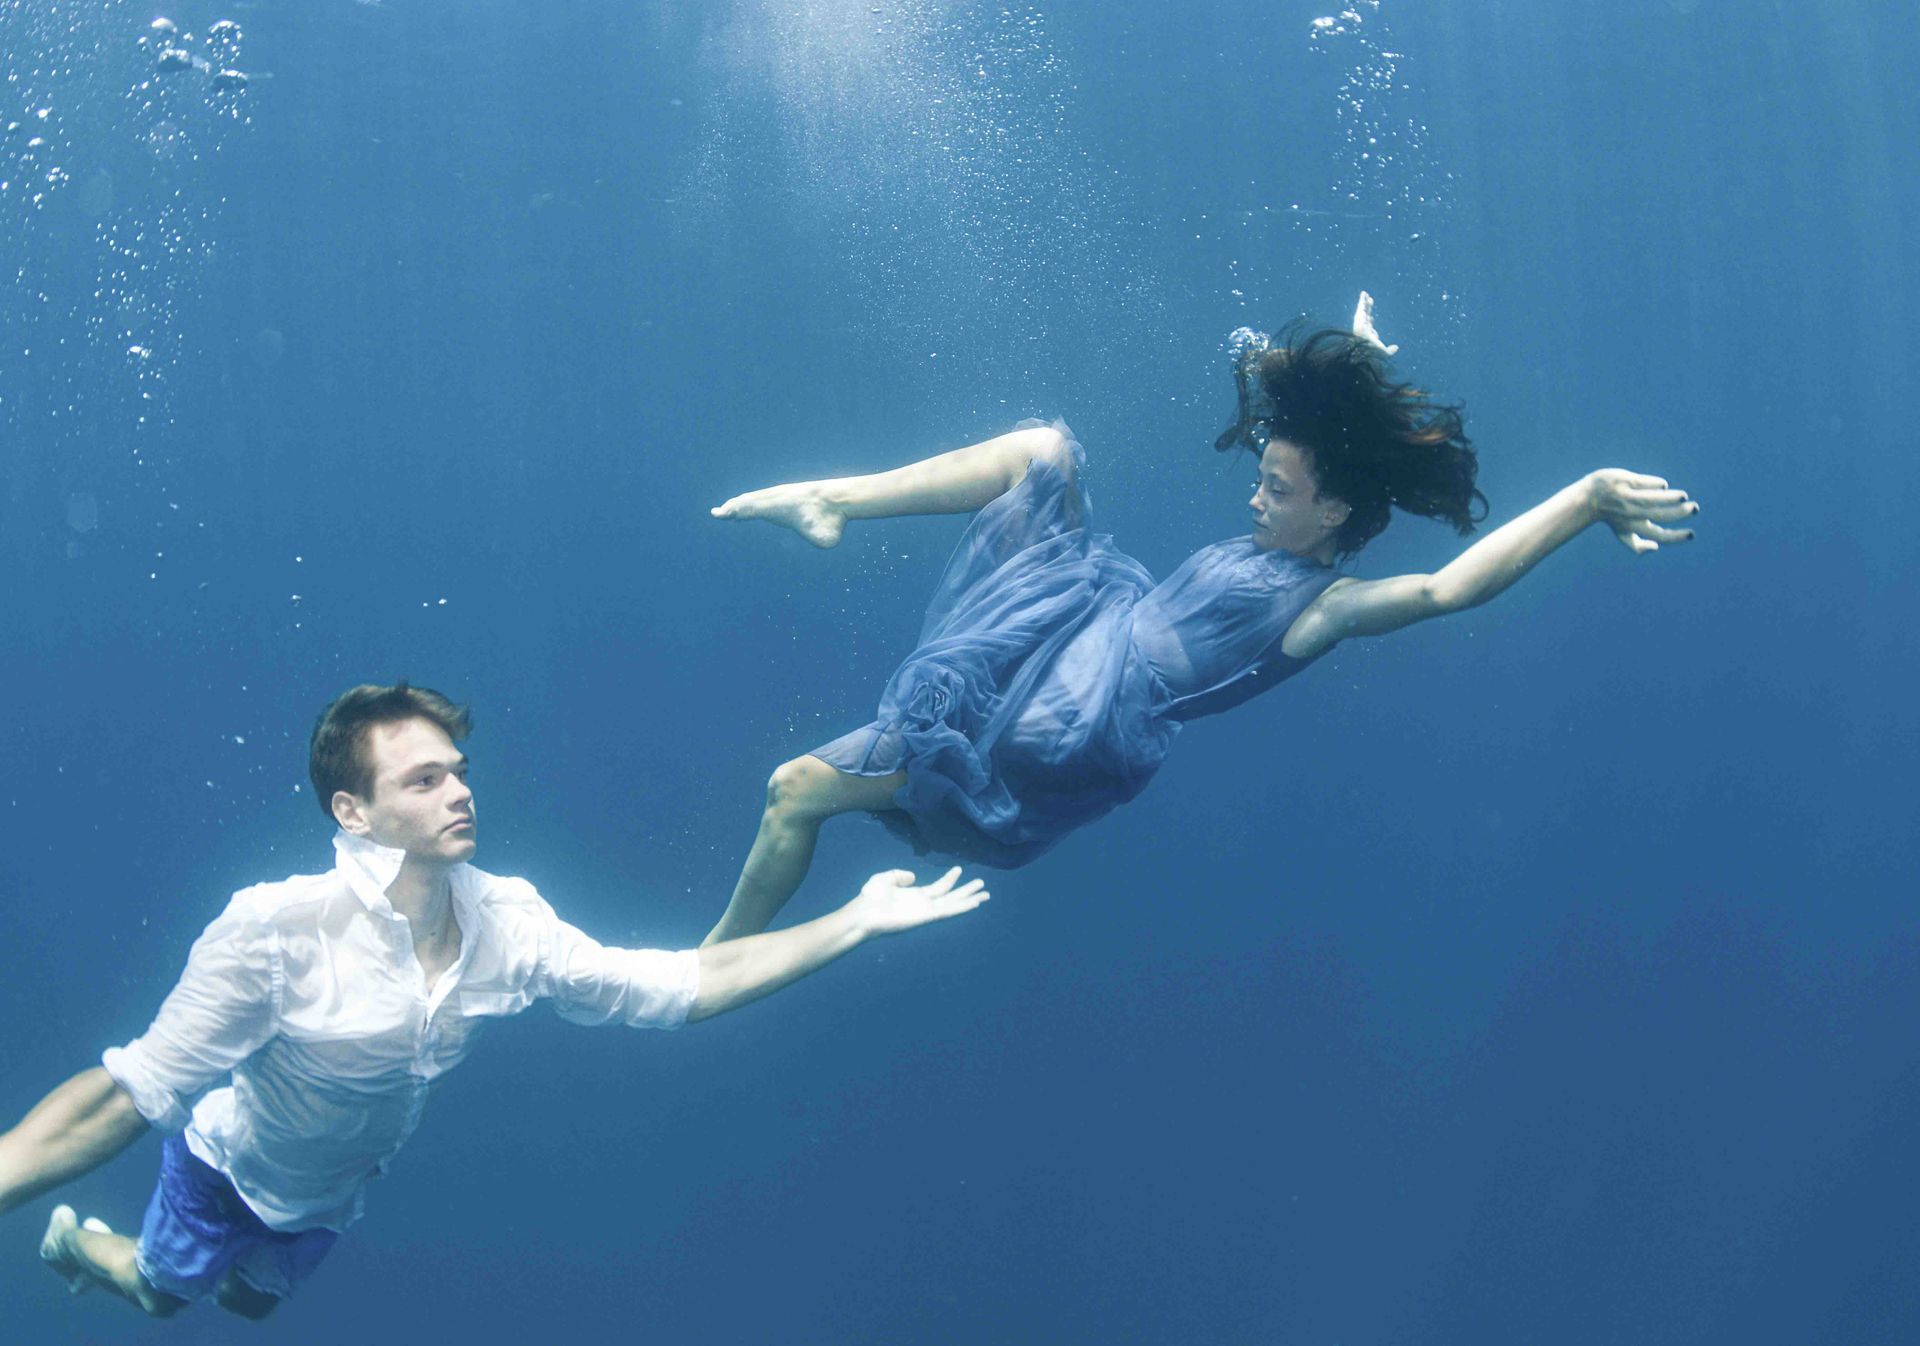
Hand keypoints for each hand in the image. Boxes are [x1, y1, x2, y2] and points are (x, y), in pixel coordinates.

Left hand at [847, 866, 988, 937]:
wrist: (864, 914)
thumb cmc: (870, 898)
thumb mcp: (885, 879)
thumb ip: (899, 876)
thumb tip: (913, 877)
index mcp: (915, 896)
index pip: (938, 888)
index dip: (949, 879)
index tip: (959, 869)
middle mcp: (924, 905)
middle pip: (951, 897)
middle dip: (966, 891)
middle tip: (982, 885)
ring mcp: (926, 911)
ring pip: (954, 905)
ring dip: (969, 900)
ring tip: (986, 895)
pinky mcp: (926, 917)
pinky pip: (948, 911)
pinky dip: (962, 907)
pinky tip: (974, 903)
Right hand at [1351, 290, 1399, 355]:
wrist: (1364, 346)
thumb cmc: (1372, 351)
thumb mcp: (1383, 353)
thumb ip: (1389, 351)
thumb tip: (1396, 347)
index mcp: (1367, 333)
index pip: (1369, 326)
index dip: (1370, 321)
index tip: (1371, 318)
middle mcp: (1363, 326)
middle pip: (1366, 314)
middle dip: (1368, 308)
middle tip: (1370, 302)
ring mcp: (1361, 320)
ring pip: (1363, 308)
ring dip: (1364, 301)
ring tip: (1365, 294)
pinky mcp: (1359, 315)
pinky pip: (1361, 305)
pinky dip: (1362, 299)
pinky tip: (1364, 293)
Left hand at [1586, 469, 1699, 553]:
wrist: (1589, 498)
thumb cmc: (1612, 517)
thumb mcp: (1622, 533)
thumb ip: (1637, 545)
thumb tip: (1655, 548)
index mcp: (1633, 527)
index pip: (1658, 536)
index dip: (1676, 537)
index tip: (1691, 534)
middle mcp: (1630, 513)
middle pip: (1660, 515)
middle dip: (1680, 513)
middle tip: (1694, 509)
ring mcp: (1627, 497)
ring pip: (1654, 498)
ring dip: (1672, 498)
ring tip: (1683, 497)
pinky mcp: (1626, 481)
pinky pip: (1647, 483)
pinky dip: (1659, 485)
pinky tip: (1663, 487)